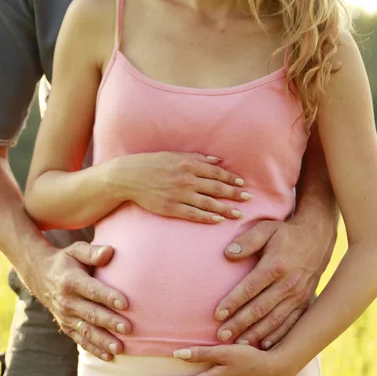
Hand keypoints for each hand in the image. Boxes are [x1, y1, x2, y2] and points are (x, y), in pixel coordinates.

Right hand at [30, 241, 130, 360]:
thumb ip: (93, 252)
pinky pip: (80, 340)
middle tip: (129, 329)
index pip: (92, 290)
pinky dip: (94, 349)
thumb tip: (110, 251)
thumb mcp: (76, 250)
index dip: (108, 296)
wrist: (40, 274)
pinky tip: (109, 357)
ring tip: (120, 348)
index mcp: (70, 281)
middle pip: (91, 313)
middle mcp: (66, 301)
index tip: (125, 303)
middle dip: (110, 322)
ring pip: (86, 331)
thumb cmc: (67, 260)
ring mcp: (65, 316)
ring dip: (103, 341)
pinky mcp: (66, 326)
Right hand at [110, 151, 251, 222]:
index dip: (231, 178)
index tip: (243, 183)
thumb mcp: (174, 155)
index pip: (216, 172)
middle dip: (234, 194)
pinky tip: (218, 221)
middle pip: (216, 188)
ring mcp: (179, 195)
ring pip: (208, 203)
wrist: (128, 177)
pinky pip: (193, 214)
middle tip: (248, 199)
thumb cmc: (152, 164)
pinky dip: (207, 218)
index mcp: (188, 163)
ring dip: (225, 209)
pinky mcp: (171, 208)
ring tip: (238, 214)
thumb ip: (197, 158)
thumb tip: (218, 160)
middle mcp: (186, 179)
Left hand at [214, 218, 335, 348]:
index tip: (217, 314)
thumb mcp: (266, 228)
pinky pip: (291, 323)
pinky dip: (278, 336)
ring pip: (274, 320)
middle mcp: (289, 284)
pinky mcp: (305, 302)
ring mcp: (299, 295)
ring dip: (255, 333)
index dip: (233, 302)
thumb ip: (247, 240)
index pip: (250, 288)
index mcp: (276, 266)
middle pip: (260, 309)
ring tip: (237, 344)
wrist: (318, 236)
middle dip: (239, 324)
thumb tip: (228, 254)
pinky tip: (264, 346)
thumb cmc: (286, 232)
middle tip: (221, 336)